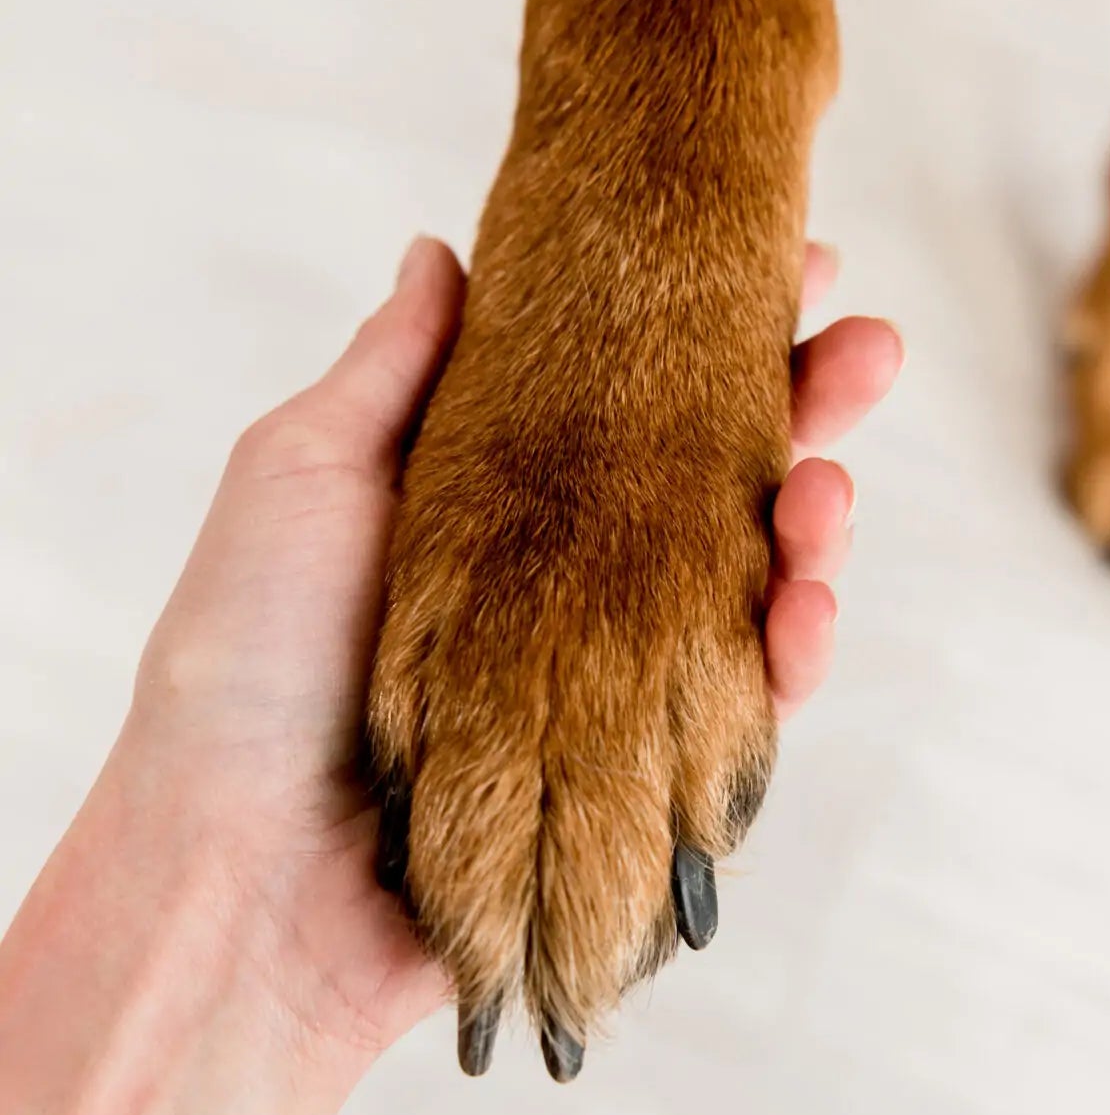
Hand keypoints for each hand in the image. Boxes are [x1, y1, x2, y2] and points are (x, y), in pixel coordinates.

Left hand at [122, 238, 901, 1062]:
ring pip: (747, 594)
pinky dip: (791, 660)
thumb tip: (446, 249)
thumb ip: (392, 371)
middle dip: (804, 414)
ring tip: (832, 485)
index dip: (711, 338)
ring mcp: (607, 689)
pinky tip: (810, 609)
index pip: (630, 403)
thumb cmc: (242, 657)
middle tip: (869, 349)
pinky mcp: (638, 786)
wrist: (236, 865)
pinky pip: (743, 717)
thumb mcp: (301, 473)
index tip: (792, 266)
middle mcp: (564, 592)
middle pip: (712, 488)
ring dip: (813, 533)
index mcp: (499, 509)